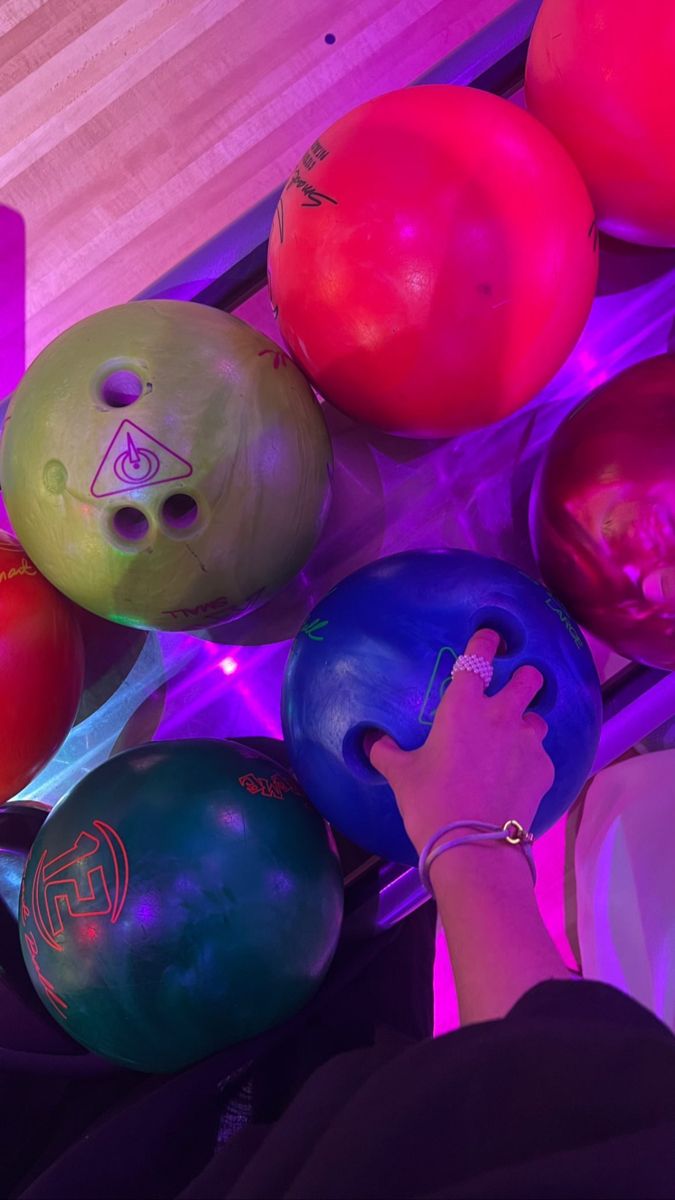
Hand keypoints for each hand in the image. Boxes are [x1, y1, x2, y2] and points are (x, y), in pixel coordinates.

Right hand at [368, 629, 554, 854]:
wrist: (474, 847)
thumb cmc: (432, 803)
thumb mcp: (401, 776)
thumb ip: (386, 752)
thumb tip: (370, 742)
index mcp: (463, 706)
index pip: (479, 657)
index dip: (486, 641)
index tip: (489, 636)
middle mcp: (501, 715)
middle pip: (529, 677)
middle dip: (525, 677)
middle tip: (514, 688)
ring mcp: (528, 741)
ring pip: (538, 717)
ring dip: (527, 723)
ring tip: (512, 742)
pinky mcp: (545, 769)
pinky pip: (540, 755)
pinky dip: (530, 761)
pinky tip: (515, 779)